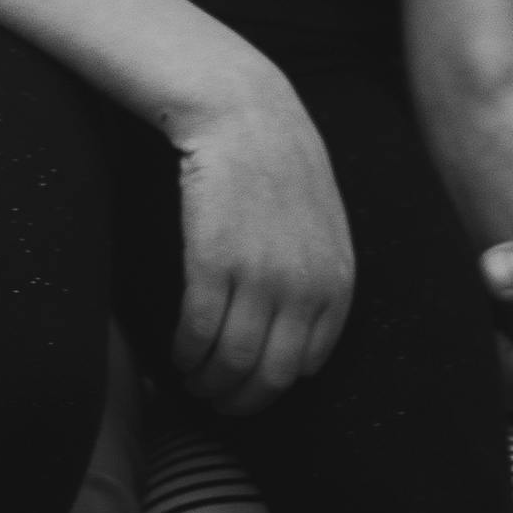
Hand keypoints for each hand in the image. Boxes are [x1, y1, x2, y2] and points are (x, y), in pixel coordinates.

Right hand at [172, 72, 355, 416]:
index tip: (246, 391)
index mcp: (336, 281)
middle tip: (215, 403)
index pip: (305, 366)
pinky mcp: (214, 260)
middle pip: (268, 376)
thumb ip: (320, 281)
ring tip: (190, 379)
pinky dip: (184, 352)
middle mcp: (304, 286)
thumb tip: (304, 353)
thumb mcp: (324, 225)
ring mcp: (259, 275)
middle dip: (238, 400)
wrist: (243, 109)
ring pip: (230, 361)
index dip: (271, 389)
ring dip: (206, 381)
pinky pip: (197, 330)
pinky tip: (176, 353)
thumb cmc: (280, 163)